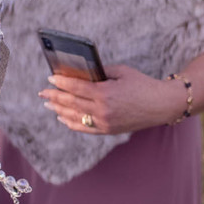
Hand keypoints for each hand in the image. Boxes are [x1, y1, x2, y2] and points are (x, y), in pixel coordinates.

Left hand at [39, 64, 185, 133]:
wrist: (160, 105)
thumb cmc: (142, 84)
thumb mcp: (121, 72)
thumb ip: (100, 72)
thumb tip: (79, 72)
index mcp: (106, 93)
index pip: (76, 87)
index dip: (61, 83)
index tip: (50, 78)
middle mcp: (103, 110)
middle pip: (71, 103)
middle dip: (55, 96)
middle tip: (43, 92)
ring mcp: (104, 123)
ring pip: (74, 117)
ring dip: (59, 110)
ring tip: (49, 104)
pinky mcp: (108, 131)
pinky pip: (84, 128)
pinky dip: (71, 122)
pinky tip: (62, 117)